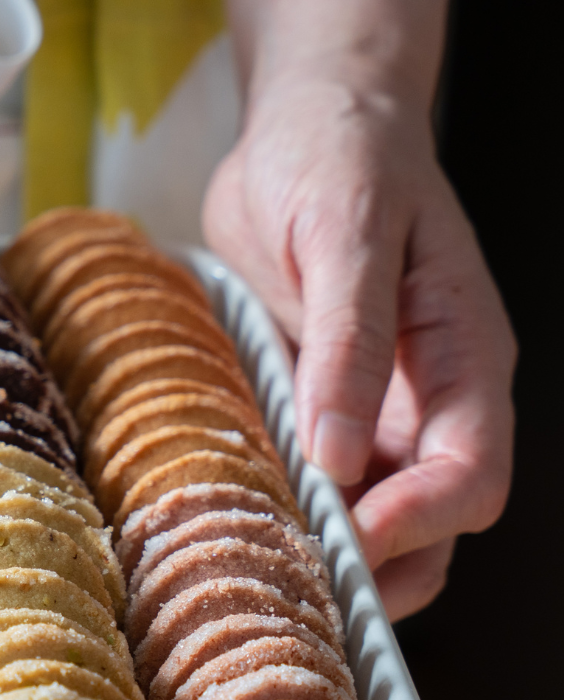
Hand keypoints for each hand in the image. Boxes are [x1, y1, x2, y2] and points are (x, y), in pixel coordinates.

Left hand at [202, 75, 514, 618]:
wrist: (304, 122)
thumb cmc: (339, 157)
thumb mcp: (346, 235)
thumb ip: (349, 342)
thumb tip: (337, 453)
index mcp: (463, 360)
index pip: (470, 478)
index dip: (416, 523)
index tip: (346, 542)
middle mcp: (427, 399)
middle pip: (430, 526)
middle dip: (376, 567)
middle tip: (290, 578)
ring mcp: (373, 410)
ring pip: (370, 518)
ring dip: (325, 553)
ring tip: (254, 563)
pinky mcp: (316, 407)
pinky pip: (311, 483)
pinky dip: (281, 512)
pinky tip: (229, 522)